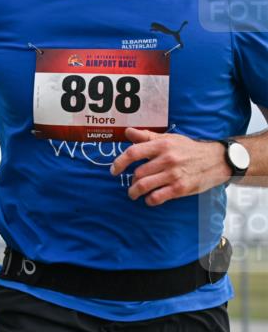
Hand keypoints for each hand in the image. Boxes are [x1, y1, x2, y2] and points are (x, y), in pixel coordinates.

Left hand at [111, 128, 231, 206]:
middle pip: (137, 173)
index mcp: (162, 145)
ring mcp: (174, 174)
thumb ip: (147, 137)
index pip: (133, 152)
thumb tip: (127, 131)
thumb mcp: (169, 139)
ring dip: (135, 192)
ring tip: (134, 193)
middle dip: (131, 181)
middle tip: (132, 183)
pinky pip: (157, 197)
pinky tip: (150, 198)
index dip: (119, 162)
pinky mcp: (180, 188)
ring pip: (144, 186)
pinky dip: (149, 200)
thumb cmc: (189, 149)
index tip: (114, 171)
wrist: (217, 160)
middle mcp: (167, 159)